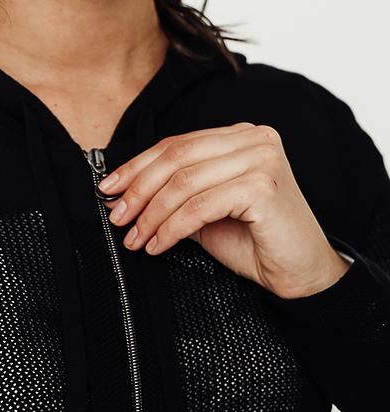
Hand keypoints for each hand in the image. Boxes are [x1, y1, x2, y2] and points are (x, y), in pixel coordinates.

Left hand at [99, 122, 350, 298]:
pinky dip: (171, 227)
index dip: (138, 166)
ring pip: (184, 181)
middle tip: (117, 216)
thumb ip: (172, 196)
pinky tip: (158, 245)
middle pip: (177, 157)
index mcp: (241, 136)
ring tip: (134, 238)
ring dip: (151, 213)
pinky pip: (200, 205)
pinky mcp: (263, 186)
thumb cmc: (256, 242)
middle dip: (139, 188)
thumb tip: (120, 195)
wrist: (303, 275)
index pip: (177, 144)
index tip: (109, 188)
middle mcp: (255, 138)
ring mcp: (262, 159)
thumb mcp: (205, 212)